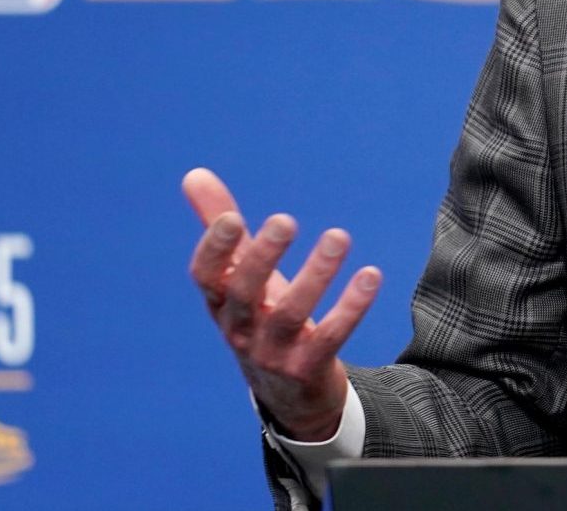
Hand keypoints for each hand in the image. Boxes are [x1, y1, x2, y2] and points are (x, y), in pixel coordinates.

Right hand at [183, 167, 380, 441]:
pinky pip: (330, 338)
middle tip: (284, 220)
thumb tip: (195, 173)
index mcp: (221, 303)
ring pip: (290, 315)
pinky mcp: (308, 369)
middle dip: (262, 257)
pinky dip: (350, 308)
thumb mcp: (242, 274)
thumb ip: (220, 225)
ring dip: (315, 275)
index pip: (206, 277)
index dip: (214, 250)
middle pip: (243, 294)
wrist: (288, 393)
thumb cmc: (261, 316)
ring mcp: (273, 353)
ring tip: (339, 236)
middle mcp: (241, 329)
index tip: (232, 219)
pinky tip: (371, 275)